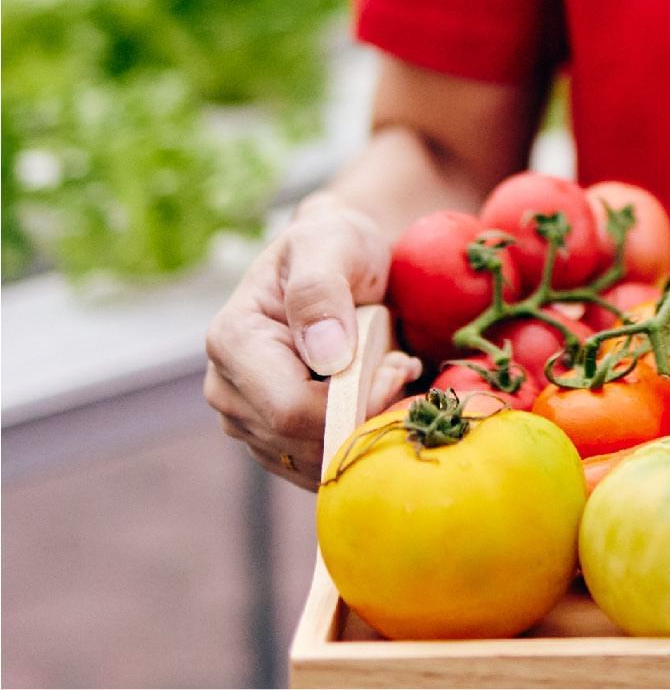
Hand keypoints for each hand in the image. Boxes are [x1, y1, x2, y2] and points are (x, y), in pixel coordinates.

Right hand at [204, 194, 419, 488]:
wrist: (344, 263)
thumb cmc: (339, 246)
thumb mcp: (333, 244)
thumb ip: (320, 291)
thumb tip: (324, 353)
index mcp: (232, 340)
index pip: (290, 410)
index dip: (354, 403)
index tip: (398, 367)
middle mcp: (227, 388)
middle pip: (303, 443)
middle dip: (365, 414)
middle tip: (400, 368)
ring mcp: (246, 420)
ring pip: (314, 462)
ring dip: (365, 427)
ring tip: (387, 375)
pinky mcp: (273, 442)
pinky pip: (321, 467)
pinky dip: (358, 441)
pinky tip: (376, 400)